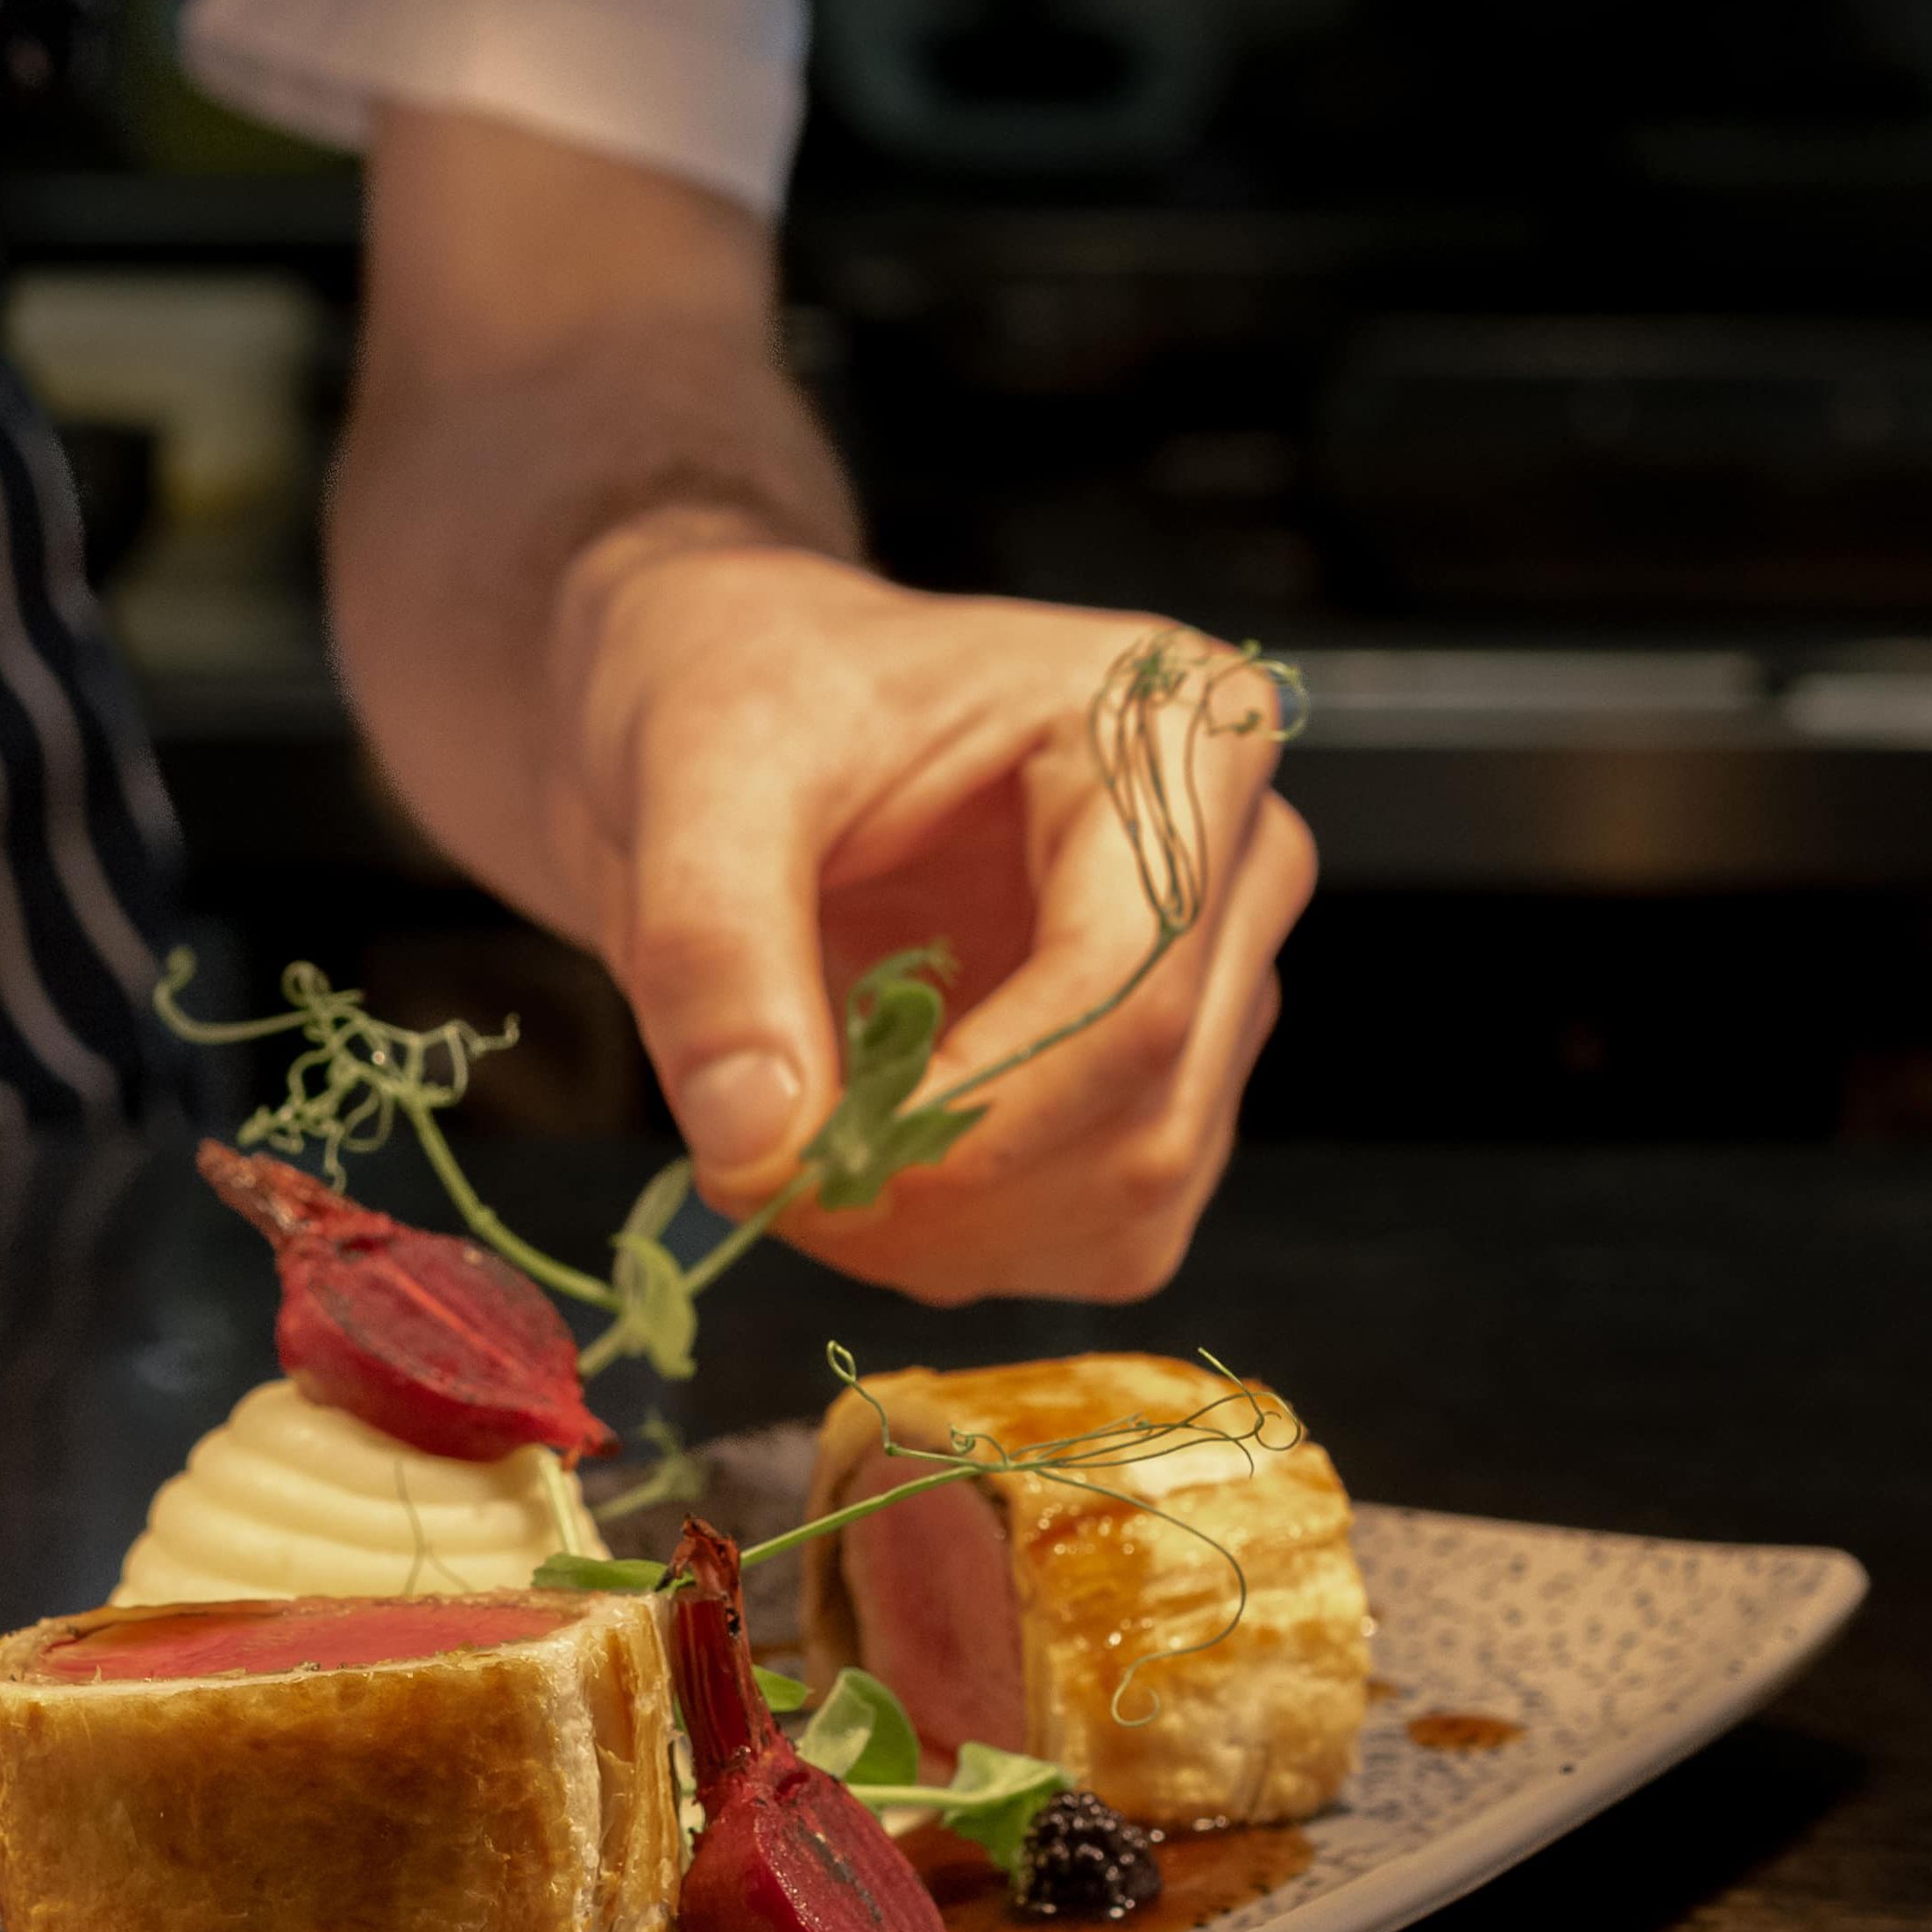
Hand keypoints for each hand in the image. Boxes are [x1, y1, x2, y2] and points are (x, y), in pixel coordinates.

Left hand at [552, 535, 1311, 1304]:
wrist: (731, 709)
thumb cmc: (745, 685)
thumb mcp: (697, 770)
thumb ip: (711, 946)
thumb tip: (759, 1142)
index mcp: (1174, 733)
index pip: (1129, 989)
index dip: (971, 1117)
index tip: (803, 1164)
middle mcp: (1234, 865)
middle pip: (1145, 1118)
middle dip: (939, 1191)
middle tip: (757, 1166)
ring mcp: (1211, 988)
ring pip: (1131, 1203)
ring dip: (943, 1235)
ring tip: (787, 1150)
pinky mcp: (1159, 1087)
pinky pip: (1099, 1238)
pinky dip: (962, 1246)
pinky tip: (856, 1167)